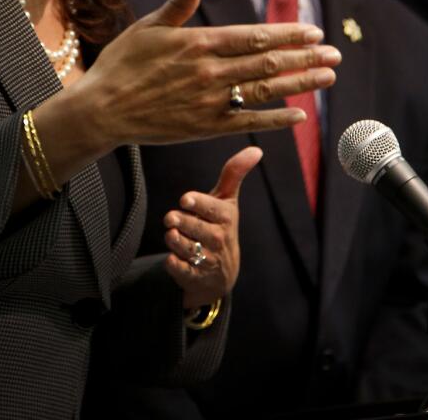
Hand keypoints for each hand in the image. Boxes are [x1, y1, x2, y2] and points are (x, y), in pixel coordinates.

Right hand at [70, 0, 339, 149]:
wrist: (101, 110)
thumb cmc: (122, 64)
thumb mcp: (148, 27)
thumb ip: (178, 3)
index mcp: (198, 43)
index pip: (254, 36)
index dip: (288, 34)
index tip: (314, 32)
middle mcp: (210, 72)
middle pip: (268, 62)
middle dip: (305, 57)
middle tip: (335, 54)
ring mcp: (210, 101)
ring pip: (265, 90)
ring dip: (301, 83)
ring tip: (328, 77)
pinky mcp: (206, 127)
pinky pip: (249, 121)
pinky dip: (276, 118)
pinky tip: (300, 114)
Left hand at [163, 147, 260, 307]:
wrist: (222, 271)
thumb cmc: (220, 225)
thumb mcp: (227, 201)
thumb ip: (234, 174)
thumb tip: (256, 149)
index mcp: (226, 217)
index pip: (212, 208)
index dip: (197, 203)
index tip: (185, 199)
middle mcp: (219, 239)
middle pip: (195, 228)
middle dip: (180, 222)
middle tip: (171, 219)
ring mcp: (208, 259)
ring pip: (185, 247)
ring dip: (173, 240)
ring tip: (172, 234)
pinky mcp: (194, 276)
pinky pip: (178, 268)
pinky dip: (172, 263)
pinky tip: (172, 257)